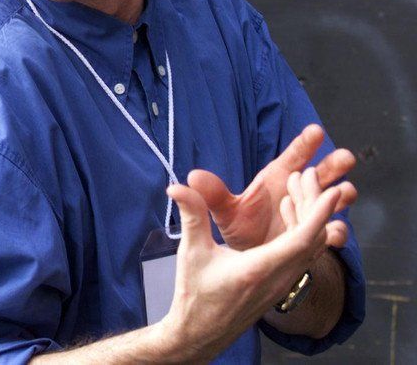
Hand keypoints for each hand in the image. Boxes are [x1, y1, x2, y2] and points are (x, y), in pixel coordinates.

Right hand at [158, 181, 340, 360]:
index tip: (329, 192)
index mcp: (259, 268)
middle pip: (314, 238)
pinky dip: (304, 229)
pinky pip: (305, 253)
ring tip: (297, 187)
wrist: (201, 331)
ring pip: (313, 246)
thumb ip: (192, 216)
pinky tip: (288, 211)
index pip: (302, 240)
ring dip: (311, 215)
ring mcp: (284, 283)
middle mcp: (279, 277)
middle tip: (306, 175)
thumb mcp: (192, 253)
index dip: (319, 214)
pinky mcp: (282, 284)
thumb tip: (177, 186)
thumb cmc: (195, 294)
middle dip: (315, 203)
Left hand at [187, 124, 356, 249]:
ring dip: (341, 195)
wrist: (249, 261)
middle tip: (346, 157)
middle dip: (334, 163)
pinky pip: (331, 233)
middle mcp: (296, 193)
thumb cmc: (239, 227)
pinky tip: (336, 231)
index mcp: (275, 180)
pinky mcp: (315, 238)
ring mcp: (309, 214)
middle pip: (320, 173)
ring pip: (331, 200)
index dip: (304, 144)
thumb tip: (190, 177)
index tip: (316, 130)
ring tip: (346, 191)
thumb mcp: (225, 210)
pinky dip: (336, 231)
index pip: (291, 157)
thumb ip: (212, 194)